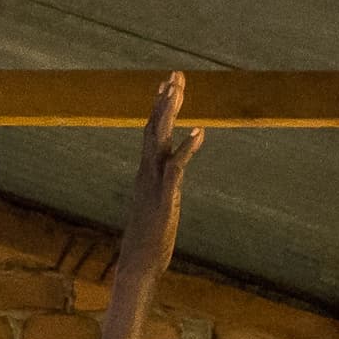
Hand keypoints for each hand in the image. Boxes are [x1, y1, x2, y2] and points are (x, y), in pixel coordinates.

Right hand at [115, 71, 205, 281]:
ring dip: (169, 114)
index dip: (159, 107)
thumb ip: (162, 188)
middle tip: (175, 75)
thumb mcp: (156, 206)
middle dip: (165, 101)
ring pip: (159, 141)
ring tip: (179, 90)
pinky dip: (186, 148)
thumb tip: (168, 178)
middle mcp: (146, 173)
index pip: (150, 132)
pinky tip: (199, 132)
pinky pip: (176, 168)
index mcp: (145, 173)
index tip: (167, 84)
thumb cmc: (148, 239)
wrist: (138, 263)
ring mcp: (154, 184)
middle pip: (153, 128)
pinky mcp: (165, 198)